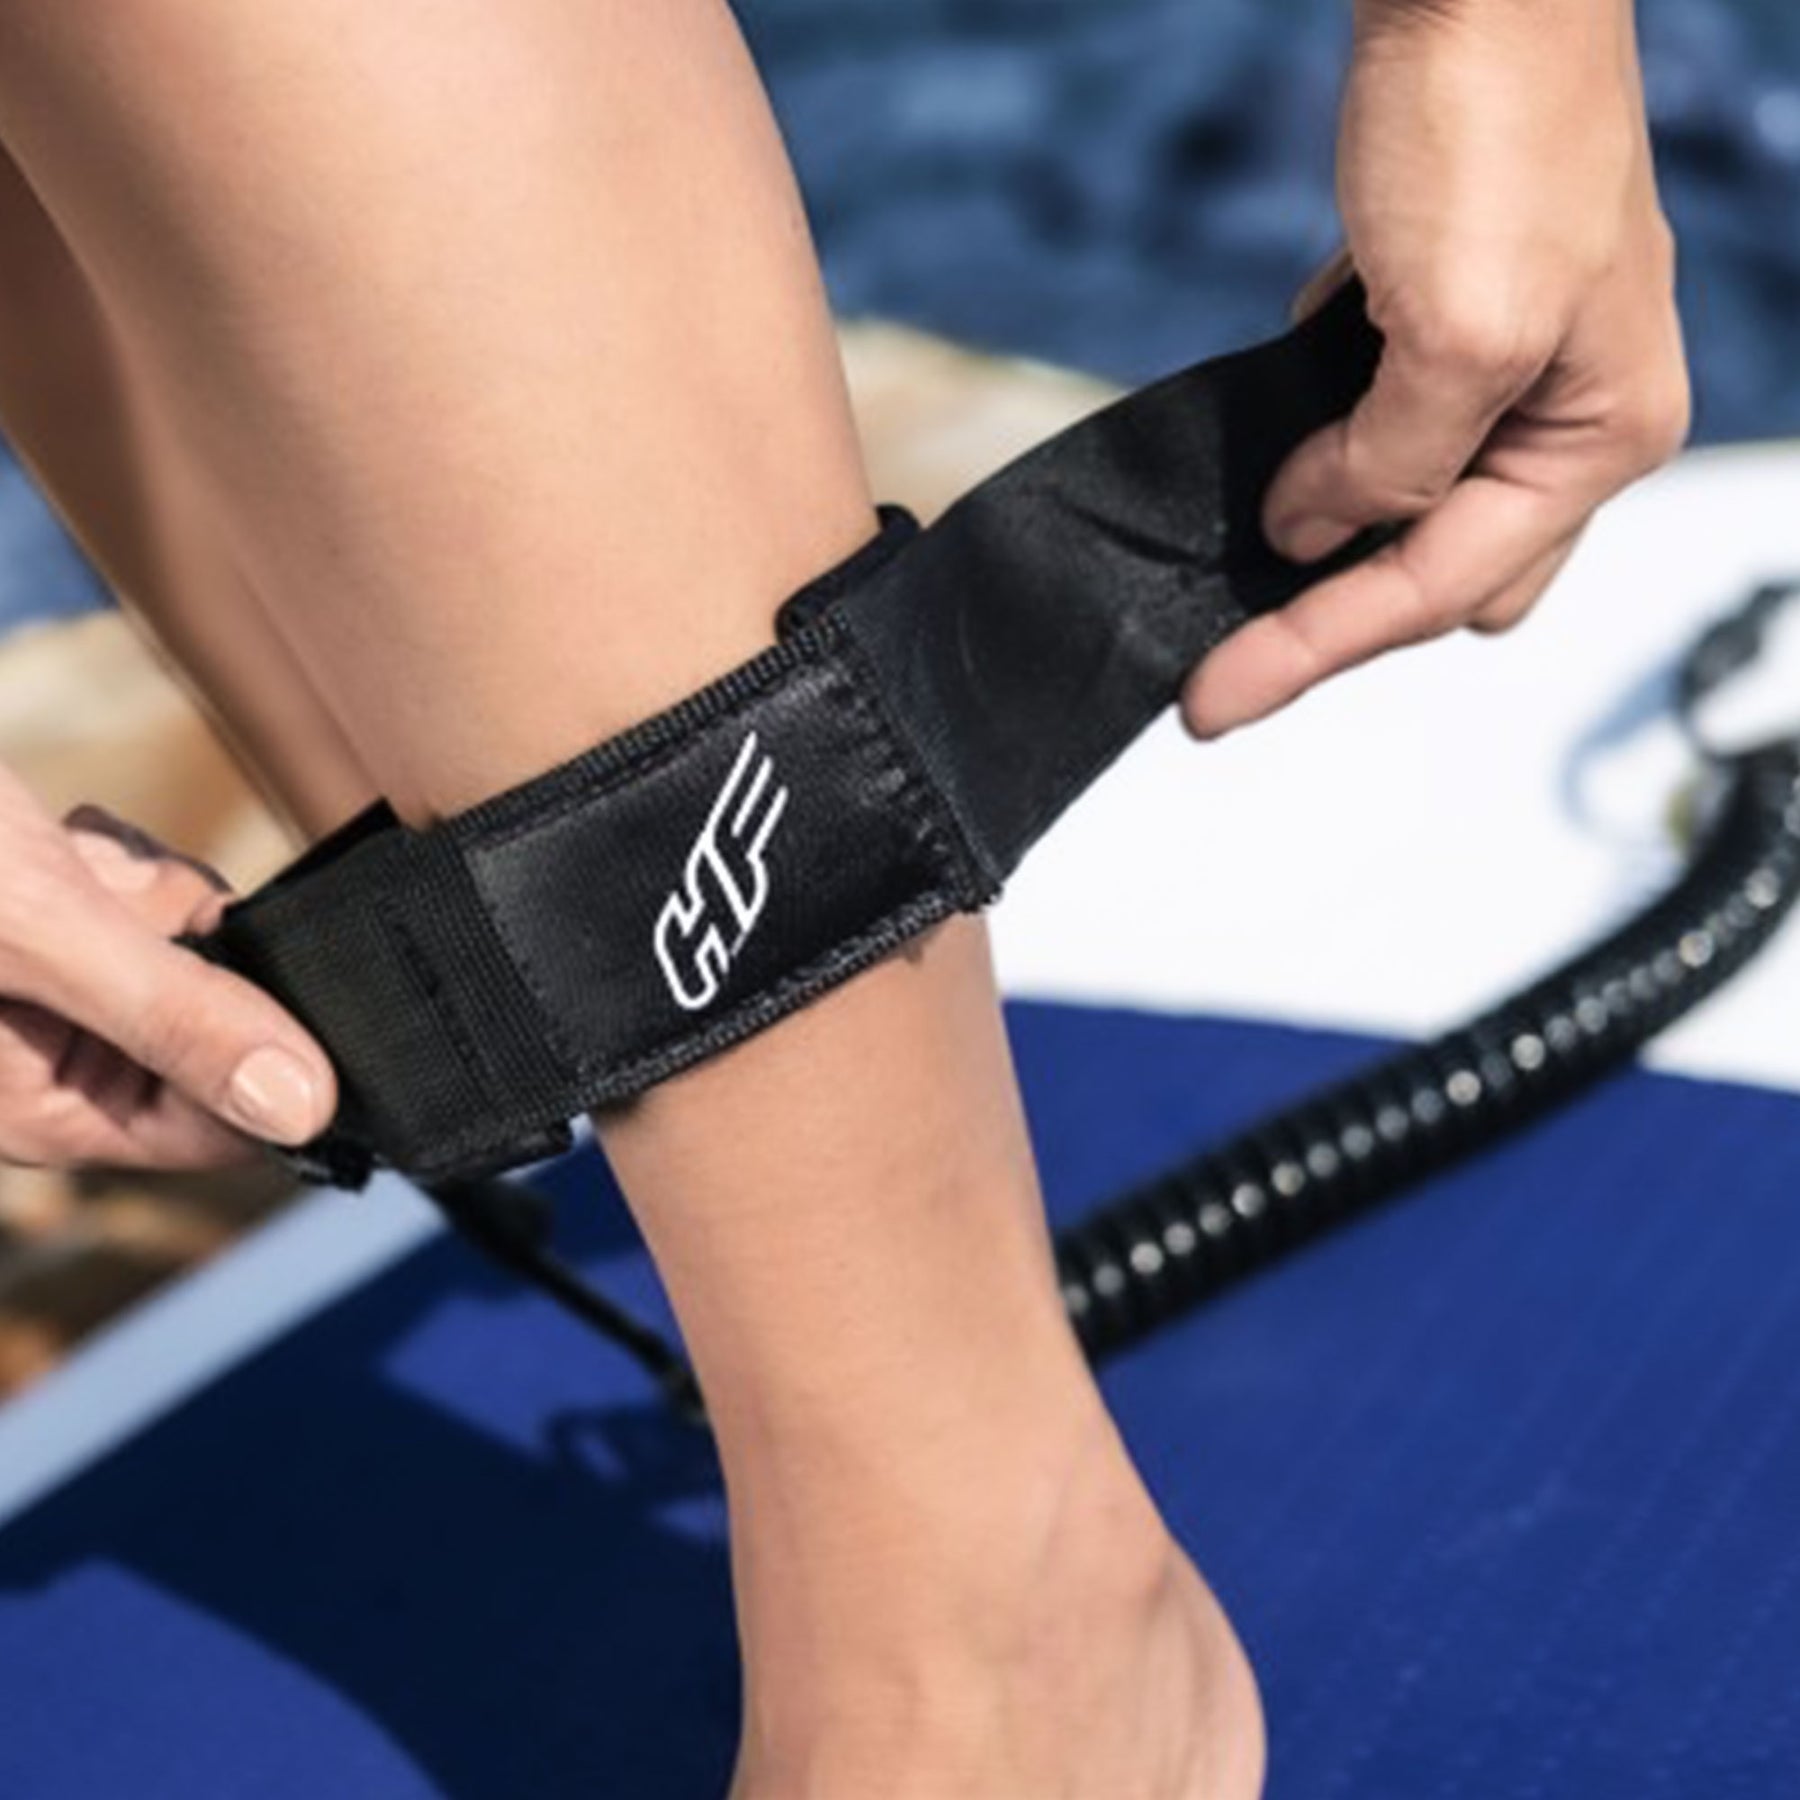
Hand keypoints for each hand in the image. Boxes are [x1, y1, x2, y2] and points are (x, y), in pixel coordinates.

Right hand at [0, 763, 335, 1168]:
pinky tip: (50, 833)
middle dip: (190, 944)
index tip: (296, 977)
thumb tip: (302, 1109)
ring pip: (180, 945)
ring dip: (144, 887)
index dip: (279, 1057)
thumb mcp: (33, 932)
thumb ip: (170, 1018)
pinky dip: (108, 856)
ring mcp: (42, 989)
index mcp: (44, 1106)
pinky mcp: (39, 923)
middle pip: (212, 1018)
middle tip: (130, 899)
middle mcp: (47, 1062)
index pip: (218, 1124)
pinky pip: (132, 897)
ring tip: (60, 854)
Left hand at [1184, 0, 1689, 736]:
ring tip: (1234, 593)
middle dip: (1339, 619)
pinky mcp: (1451, 317)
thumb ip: (1387, 464)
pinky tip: (1272, 474)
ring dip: (1332, 548)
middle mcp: (1568, 413)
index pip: (1435, 588)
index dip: (1313, 649)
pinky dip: (1329, 459)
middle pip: (1440, 576)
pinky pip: (1385, 429)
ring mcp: (1511, 366)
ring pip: (1413, 512)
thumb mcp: (1452, 331)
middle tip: (1226, 661)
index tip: (1211, 700)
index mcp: (1599, 431)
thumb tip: (1313, 530)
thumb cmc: (1495, 124)